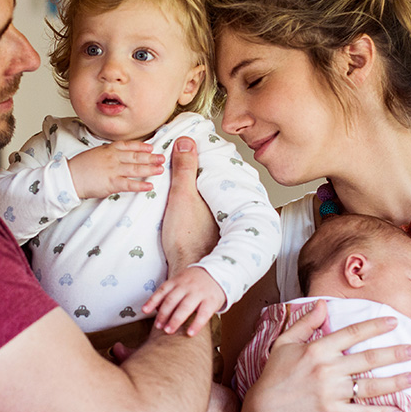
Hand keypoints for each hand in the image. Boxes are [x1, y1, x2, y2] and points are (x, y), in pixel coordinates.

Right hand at [67, 142, 163, 199]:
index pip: (128, 146)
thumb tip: (116, 154)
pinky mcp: (112, 183)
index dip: (141, 147)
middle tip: (162, 157)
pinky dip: (141, 185)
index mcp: (108, 149)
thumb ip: (107, 153)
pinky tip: (150, 186)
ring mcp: (114, 170)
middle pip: (136, 157)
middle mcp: (113, 158)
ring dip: (150, 169)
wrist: (69, 177)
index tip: (151, 147)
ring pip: (136, 169)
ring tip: (160, 169)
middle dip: (151, 157)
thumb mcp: (94, 153)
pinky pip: (130, 184)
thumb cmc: (79, 167)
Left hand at [144, 266, 225, 335]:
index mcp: (177, 281)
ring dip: (175, 320)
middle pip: (172, 300)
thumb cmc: (195, 282)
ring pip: (185, 307)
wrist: (218, 273)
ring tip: (168, 331)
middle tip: (158, 326)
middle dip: (163, 314)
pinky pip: (203, 314)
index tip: (145, 311)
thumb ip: (168, 293)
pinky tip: (190, 333)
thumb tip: (154, 309)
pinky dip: (196, 324)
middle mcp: (186, 286)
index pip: (162, 291)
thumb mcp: (180, 282)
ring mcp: (199, 293)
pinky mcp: (211, 301)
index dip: (153, 301)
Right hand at [161, 137, 217, 273]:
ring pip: (214, 193)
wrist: (187, 269)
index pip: (221, 165)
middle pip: (218, 179)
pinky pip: (210, 205)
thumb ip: (184, 169)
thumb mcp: (181, 196)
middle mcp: (228, 205)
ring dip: (204, 183)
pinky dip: (202, 197)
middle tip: (191, 154)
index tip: (196, 143)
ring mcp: (222, 217)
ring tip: (190, 172)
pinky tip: (192, 198)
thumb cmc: (186, 238)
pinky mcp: (214, 228)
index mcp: (223, 194)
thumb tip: (187, 142)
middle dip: (207, 167)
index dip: (209, 153)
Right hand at [247, 304, 410, 411]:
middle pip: (368, 358)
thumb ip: (305, 323)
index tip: (394, 322)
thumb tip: (321, 304)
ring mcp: (331, 392)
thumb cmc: (274, 375)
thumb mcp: (284, 343)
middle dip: (394, 353)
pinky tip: (399, 411)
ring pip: (371, 385)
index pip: (352, 333)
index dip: (375, 326)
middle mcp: (327, 369)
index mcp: (317, 349)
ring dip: (395, 381)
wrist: (265, 411)